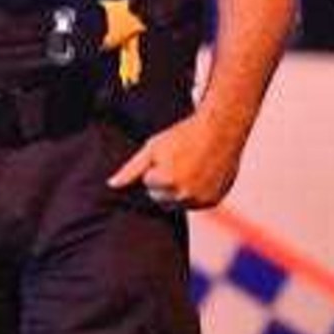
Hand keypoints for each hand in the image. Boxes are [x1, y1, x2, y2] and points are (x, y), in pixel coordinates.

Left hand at [106, 110, 246, 209]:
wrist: (222, 129)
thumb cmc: (184, 135)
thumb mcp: (153, 147)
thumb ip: (131, 169)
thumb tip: (111, 185)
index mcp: (166, 181)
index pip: (148, 183)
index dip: (156, 167)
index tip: (169, 154)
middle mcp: (184, 195)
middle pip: (161, 198)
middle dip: (165, 182)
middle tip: (179, 160)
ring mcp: (200, 200)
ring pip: (177, 203)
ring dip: (179, 190)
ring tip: (190, 166)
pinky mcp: (213, 201)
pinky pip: (195, 204)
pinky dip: (196, 193)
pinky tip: (201, 173)